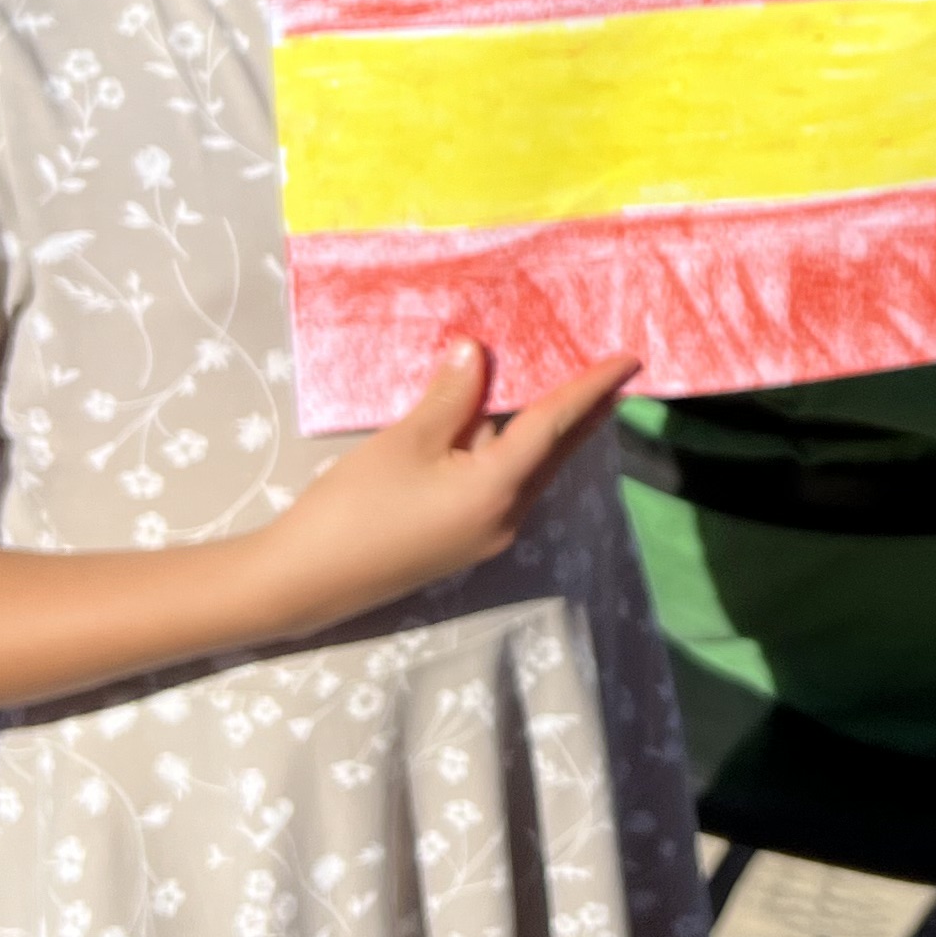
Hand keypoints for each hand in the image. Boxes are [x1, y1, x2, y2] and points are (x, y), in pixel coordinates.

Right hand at [251, 339, 637, 638]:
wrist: (305, 581)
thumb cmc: (353, 508)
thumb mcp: (404, 442)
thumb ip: (450, 398)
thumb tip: (478, 355)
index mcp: (498, 489)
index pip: (555, 426)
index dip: (591, 388)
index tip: (629, 360)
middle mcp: (507, 517)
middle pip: (554, 452)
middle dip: (584, 413)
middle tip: (615, 374)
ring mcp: (486, 534)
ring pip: (529, 470)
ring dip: (550, 432)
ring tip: (572, 391)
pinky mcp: (463, 540)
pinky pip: (504, 484)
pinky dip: (515, 451)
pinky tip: (506, 427)